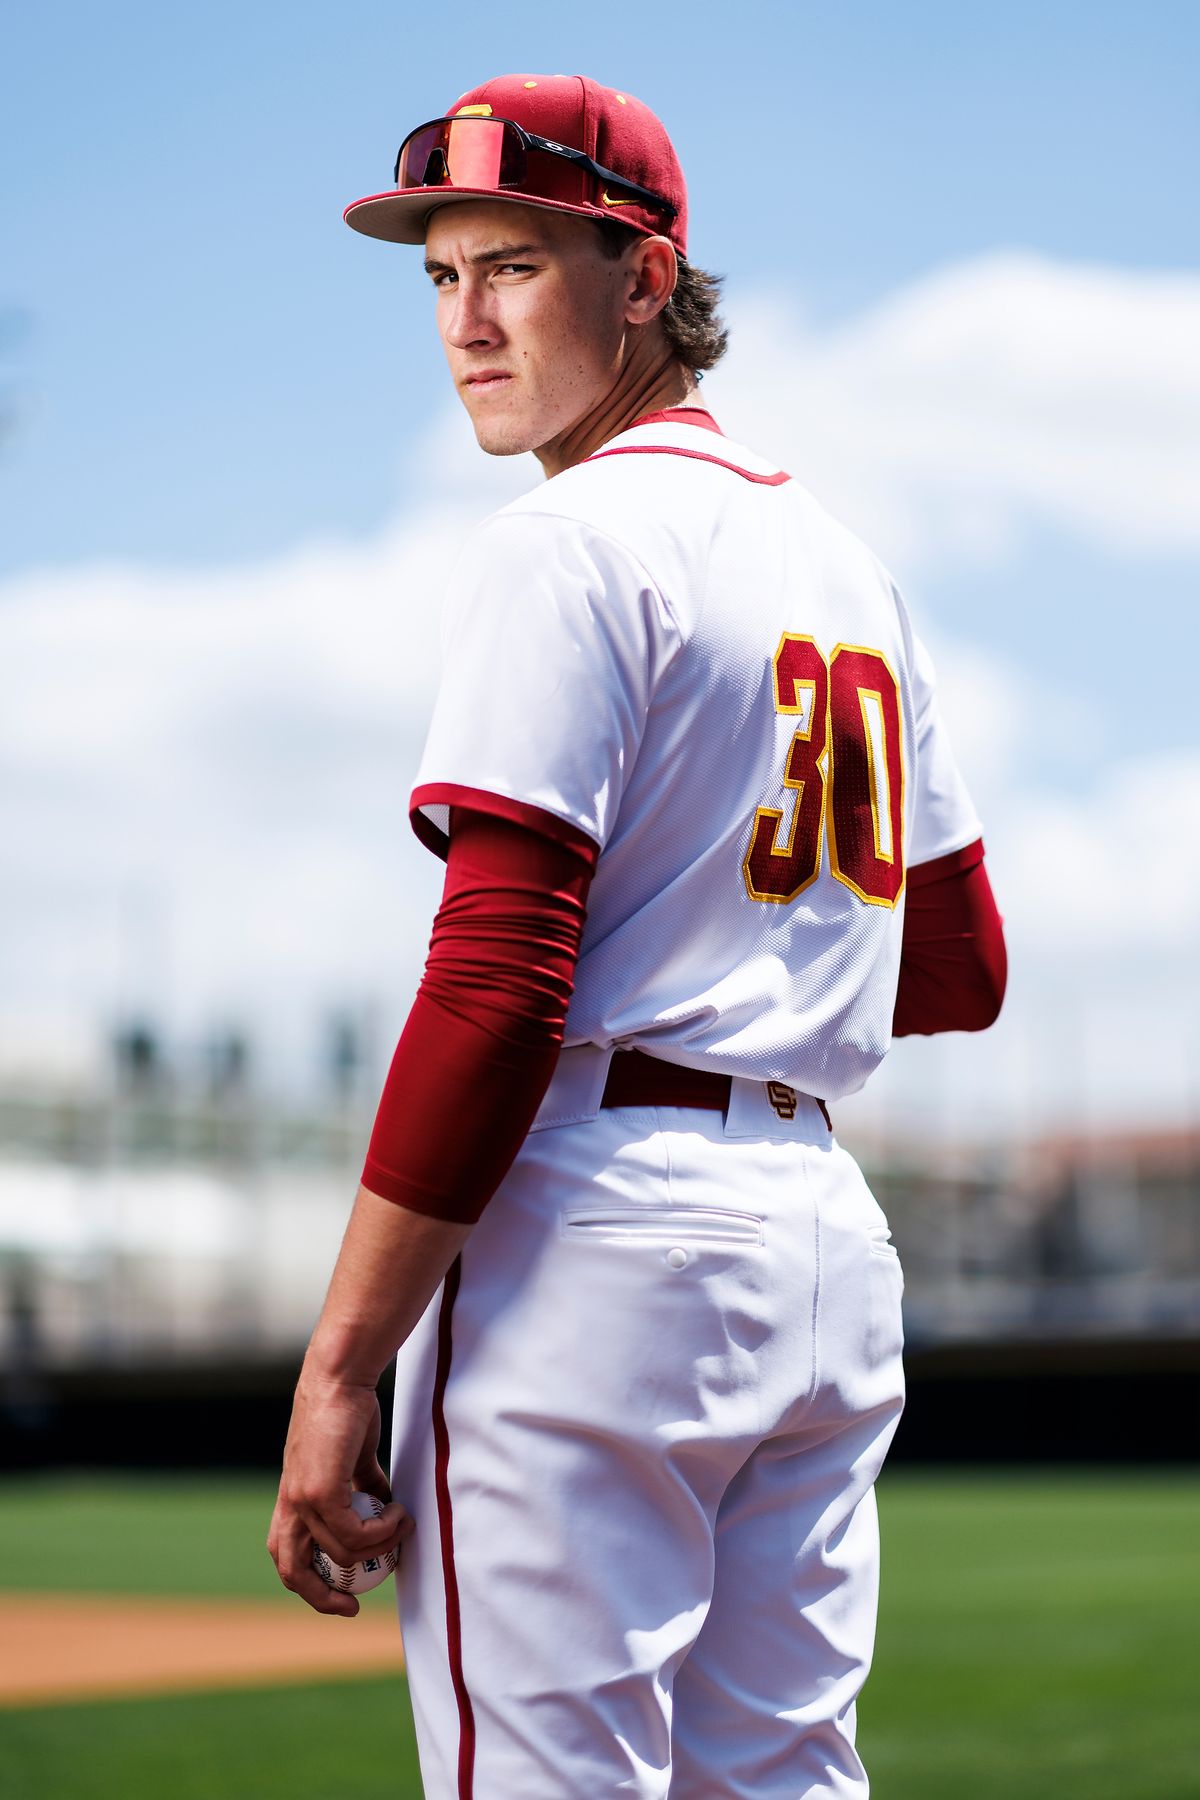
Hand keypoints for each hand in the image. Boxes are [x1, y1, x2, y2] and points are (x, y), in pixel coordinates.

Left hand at [267, 1363, 413, 1615]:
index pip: (286, 1555)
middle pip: (292, 1569)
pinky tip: (398, 1514)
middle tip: (353, 1603)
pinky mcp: (320, 1489)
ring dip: (379, 1547)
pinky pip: (354, 1530)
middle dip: (322, 1595)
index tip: (342, 1596)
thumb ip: (362, 1486)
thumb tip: (383, 1505)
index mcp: (292, 1498)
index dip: (309, 1583)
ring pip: (340, 1550)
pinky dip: (382, 1530)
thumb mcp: (352, 1459)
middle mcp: (290, 1503)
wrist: (340, 1380)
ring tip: (402, 1527)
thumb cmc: (347, 1412)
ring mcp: (302, 1498)